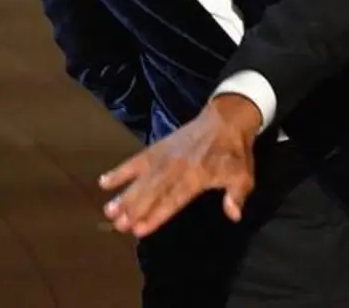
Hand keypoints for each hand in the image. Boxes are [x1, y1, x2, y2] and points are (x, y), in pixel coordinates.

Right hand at [99, 94, 261, 236]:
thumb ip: (236, 195)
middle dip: (135, 209)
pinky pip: (136, 160)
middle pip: (152, 191)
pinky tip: (104, 182)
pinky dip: (120, 170)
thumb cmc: (235, 152)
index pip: (173, 199)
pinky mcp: (158, 148)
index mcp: (197, 175)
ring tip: (109, 210)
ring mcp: (164, 156)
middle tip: (118, 225)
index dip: (157, 215)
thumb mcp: (244, 175)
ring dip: (125, 195)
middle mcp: (177, 167)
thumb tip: (233, 215)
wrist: (226, 119)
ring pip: (141, 178)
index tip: (141, 229)